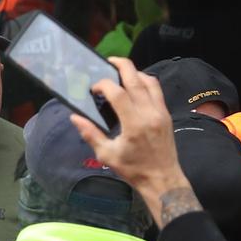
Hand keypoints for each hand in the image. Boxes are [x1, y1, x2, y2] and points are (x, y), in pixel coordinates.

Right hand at [70, 57, 196, 226]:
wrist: (162, 179)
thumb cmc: (133, 169)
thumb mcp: (106, 155)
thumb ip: (90, 134)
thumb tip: (75, 117)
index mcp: (134, 124)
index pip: (118, 93)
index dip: (104, 84)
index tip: (94, 88)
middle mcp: (149, 113)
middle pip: (137, 79)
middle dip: (121, 66)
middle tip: (108, 62)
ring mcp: (160, 112)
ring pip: (150, 81)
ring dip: (135, 72)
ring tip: (121, 72)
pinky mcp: (166, 114)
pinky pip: (157, 90)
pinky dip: (145, 82)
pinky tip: (135, 85)